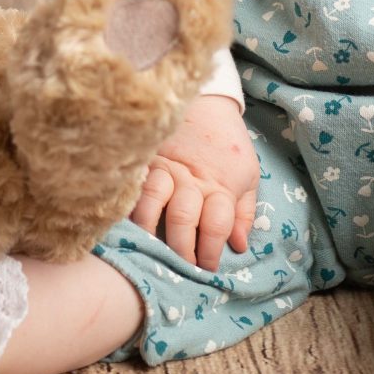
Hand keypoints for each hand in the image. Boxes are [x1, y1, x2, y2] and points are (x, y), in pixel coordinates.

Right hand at [129, 92, 257, 270]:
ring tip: (148, 250)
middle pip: (183, 218)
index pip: (216, 225)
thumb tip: (238, 246)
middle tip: (178, 269)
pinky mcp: (146, 160)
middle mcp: (191, 179)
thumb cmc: (230, 146)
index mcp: (220, 186)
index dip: (210, 251)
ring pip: (152, 202)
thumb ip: (244, 213)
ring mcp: (165, 168)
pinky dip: (128, 206)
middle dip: (180, 249)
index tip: (206, 270)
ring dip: (149, 231)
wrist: (208, 103)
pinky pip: (133, 185)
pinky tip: (125, 222)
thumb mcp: (249, 176)